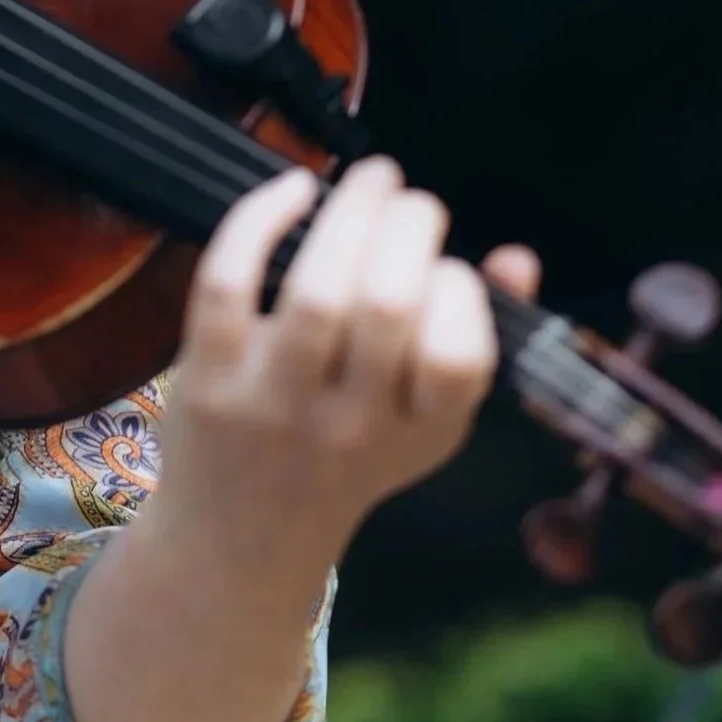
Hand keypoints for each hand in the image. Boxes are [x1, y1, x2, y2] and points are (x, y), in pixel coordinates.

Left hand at [159, 157, 540, 575]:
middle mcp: (349, 423)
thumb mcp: (424, 424)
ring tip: (370, 180)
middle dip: (407, 227)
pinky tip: (293, 189)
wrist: (242, 540)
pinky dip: (260, 221)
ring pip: (314, 290)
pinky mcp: (207, 379)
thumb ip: (476, 342)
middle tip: (411, 201)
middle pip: (385, 304)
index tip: (446, 270)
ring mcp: (272, 402)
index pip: (457, 357)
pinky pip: (227, 283)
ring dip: (347, 214)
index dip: (460, 294)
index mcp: (417, 434)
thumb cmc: (346, 460)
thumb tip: (515, 259)